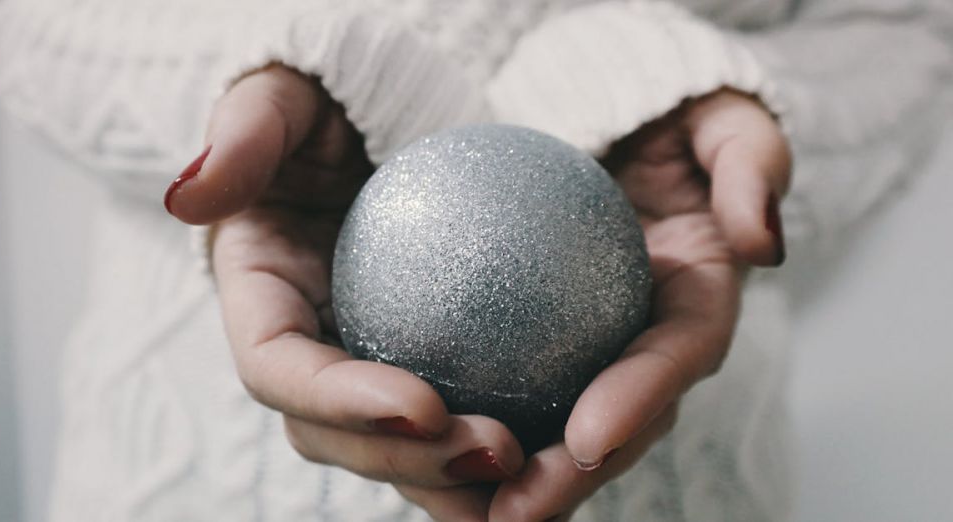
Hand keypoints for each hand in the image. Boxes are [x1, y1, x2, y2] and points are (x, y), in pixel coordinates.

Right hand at [165, 66, 523, 492]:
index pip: (278, 369)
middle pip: (337, 436)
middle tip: (497, 450)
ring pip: (396, 451)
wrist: (388, 126)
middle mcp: (306, 350)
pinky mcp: (420, 368)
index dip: (338, 401)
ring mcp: (362, 367)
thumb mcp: (287, 95)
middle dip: (409, 460)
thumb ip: (245, 134)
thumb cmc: (335, 103)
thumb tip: (188, 197)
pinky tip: (561, 453)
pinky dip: (497, 454)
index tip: (423, 403)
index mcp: (261, 299)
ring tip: (533, 476)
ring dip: (456, 481)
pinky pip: (454, 422)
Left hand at [402, 89, 790, 519]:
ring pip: (560, 427)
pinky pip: (506, 391)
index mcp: (699, 296)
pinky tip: (415, 444)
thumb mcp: (721, 116)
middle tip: (514, 511)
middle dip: (572, 475)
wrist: (611, 124)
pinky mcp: (542, 348)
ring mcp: (596, 349)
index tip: (588, 435)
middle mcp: (649, 339)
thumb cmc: (666, 114)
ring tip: (464, 512)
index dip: (640, 399)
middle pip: (620, 421)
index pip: (678, 354)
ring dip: (517, 478)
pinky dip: (467, 424)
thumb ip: (751, 163)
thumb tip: (758, 243)